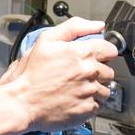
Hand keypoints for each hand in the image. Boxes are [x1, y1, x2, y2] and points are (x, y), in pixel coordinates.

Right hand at [2, 17, 117, 131]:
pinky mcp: (87, 108)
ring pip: (106, 89)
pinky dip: (90, 103)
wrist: (23, 102)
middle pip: (109, 71)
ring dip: (95, 89)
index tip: (95, 57)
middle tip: (80, 75)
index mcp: (83, 53)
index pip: (111, 50)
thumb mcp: (47, 40)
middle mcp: (89, 72)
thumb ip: (74, 27)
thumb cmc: (32, 74)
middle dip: (98, 72)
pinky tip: (76, 99)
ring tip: (78, 89)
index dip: (103, 53)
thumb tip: (97, 25)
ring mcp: (89, 91)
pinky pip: (98, 105)